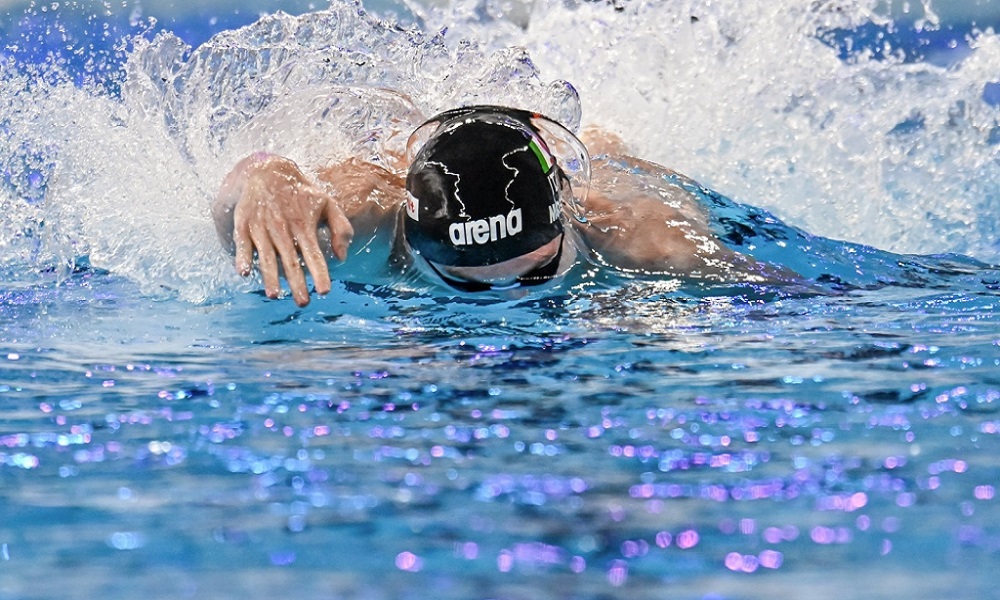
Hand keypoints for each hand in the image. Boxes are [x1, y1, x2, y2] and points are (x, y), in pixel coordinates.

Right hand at [216, 154, 353, 306]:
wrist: (268, 171)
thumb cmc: (301, 193)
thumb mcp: (328, 203)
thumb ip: (341, 228)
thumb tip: (342, 257)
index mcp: (304, 225)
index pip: (314, 254)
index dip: (320, 273)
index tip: (325, 291)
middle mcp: (283, 228)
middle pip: (291, 261)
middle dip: (297, 284)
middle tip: (303, 303)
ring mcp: (262, 227)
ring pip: (266, 256)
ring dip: (269, 276)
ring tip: (274, 296)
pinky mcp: (244, 224)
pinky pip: (242, 244)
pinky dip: (242, 257)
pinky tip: (244, 272)